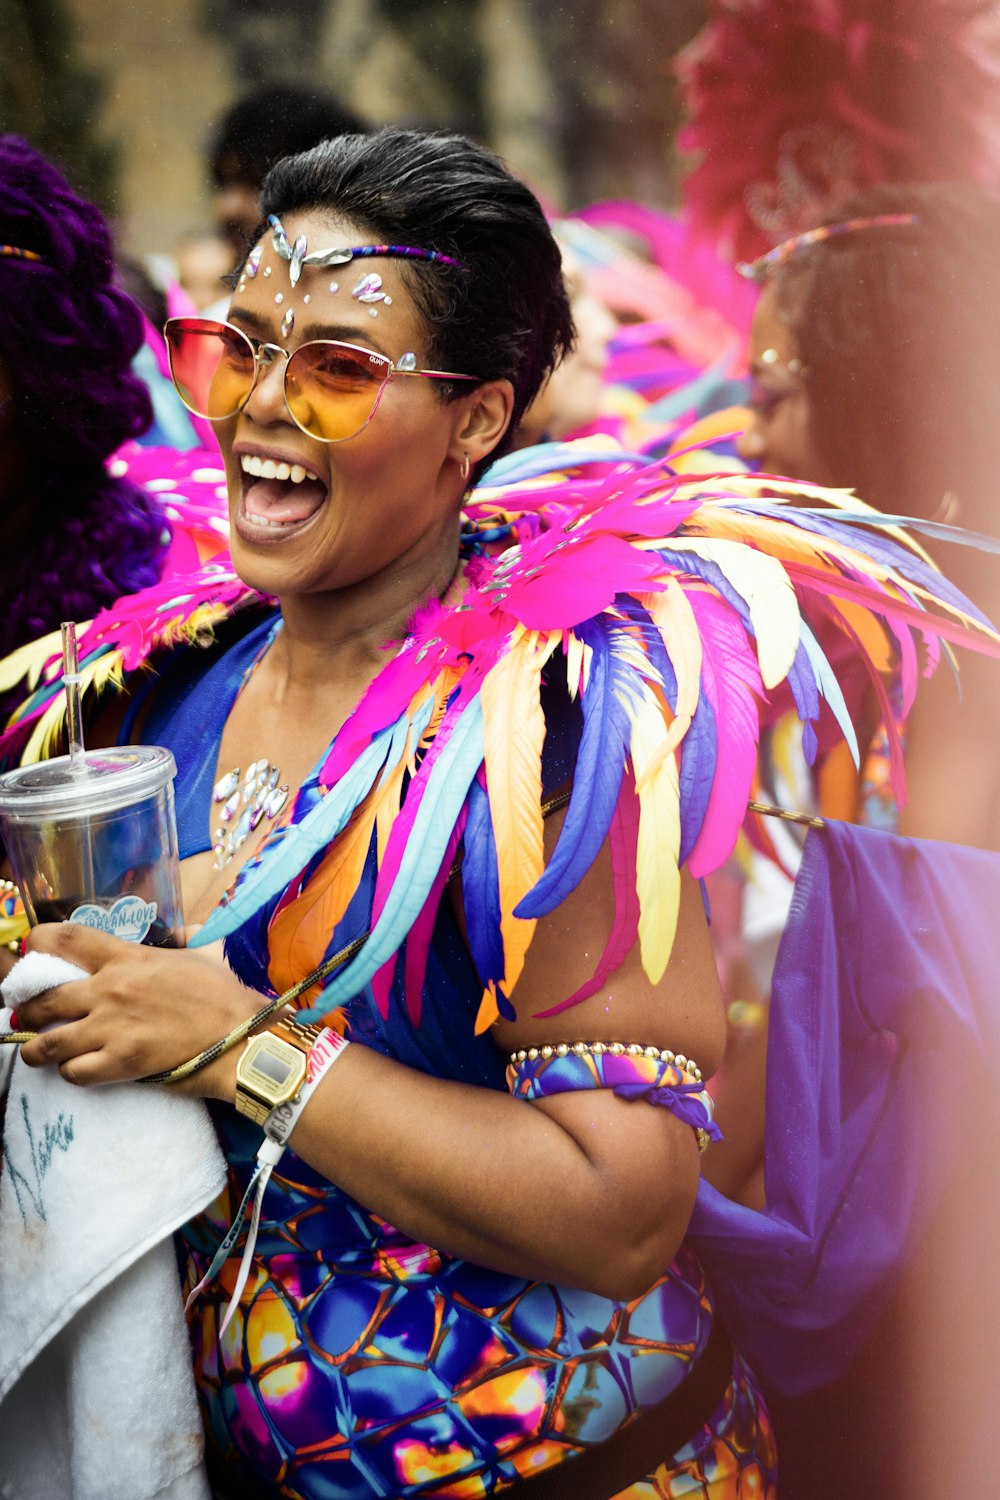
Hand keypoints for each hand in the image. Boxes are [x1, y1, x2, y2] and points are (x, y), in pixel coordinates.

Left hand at [15, 922, 261, 1097]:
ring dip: (37, 1047)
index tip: (32, 951)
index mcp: (129, 958)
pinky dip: (70, 1072)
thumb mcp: (206, 953)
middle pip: (45, 997)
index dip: (38, 942)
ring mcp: (112, 1029)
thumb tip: (191, 929)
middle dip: (30, 1008)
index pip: (66, 938)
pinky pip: (73, 1071)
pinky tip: (77, 1069)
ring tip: (38, 1050)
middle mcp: (111, 990)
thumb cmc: (225, 995)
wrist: (242, 1039)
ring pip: (48, 1041)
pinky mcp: (120, 1063)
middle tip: (30, 1014)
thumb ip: (189, 938)